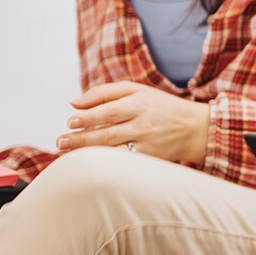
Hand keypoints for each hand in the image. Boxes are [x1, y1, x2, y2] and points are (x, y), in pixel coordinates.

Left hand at [59, 82, 210, 164]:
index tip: (71, 121)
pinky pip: (123, 161)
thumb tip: (75, 103)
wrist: (195, 128)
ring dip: (87, 152)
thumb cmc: (160, 106)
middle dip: (81, 138)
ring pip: (112, 149)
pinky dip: (105, 162)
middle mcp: (142, 124)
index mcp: (139, 103)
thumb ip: (105, 93)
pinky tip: (89, 163)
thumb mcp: (137, 90)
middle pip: (107, 132)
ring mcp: (146, 143)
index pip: (110, 110)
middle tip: (61, 142)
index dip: (89, 116)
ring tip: (66, 153)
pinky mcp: (148, 158)